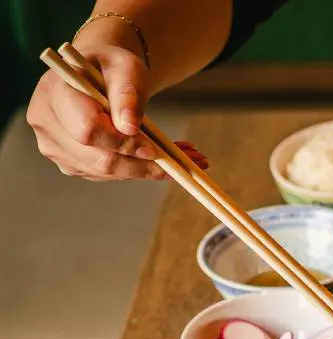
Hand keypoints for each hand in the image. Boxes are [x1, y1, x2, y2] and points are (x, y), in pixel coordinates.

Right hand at [27, 43, 207, 180]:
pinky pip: (108, 175)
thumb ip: (127, 94)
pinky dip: (139, 170)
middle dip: (142, 163)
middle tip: (181, 162)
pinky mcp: (72, 164)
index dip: (123, 142)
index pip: (88, 130)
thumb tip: (130, 128)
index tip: (155, 147)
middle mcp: (47, 125)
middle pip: (98, 159)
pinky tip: (163, 161)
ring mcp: (56, 149)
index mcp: (53, 93)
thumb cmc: (111, 67)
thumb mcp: (126, 68)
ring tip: (183, 159)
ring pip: (106, 172)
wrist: (96, 75)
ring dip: (147, 170)